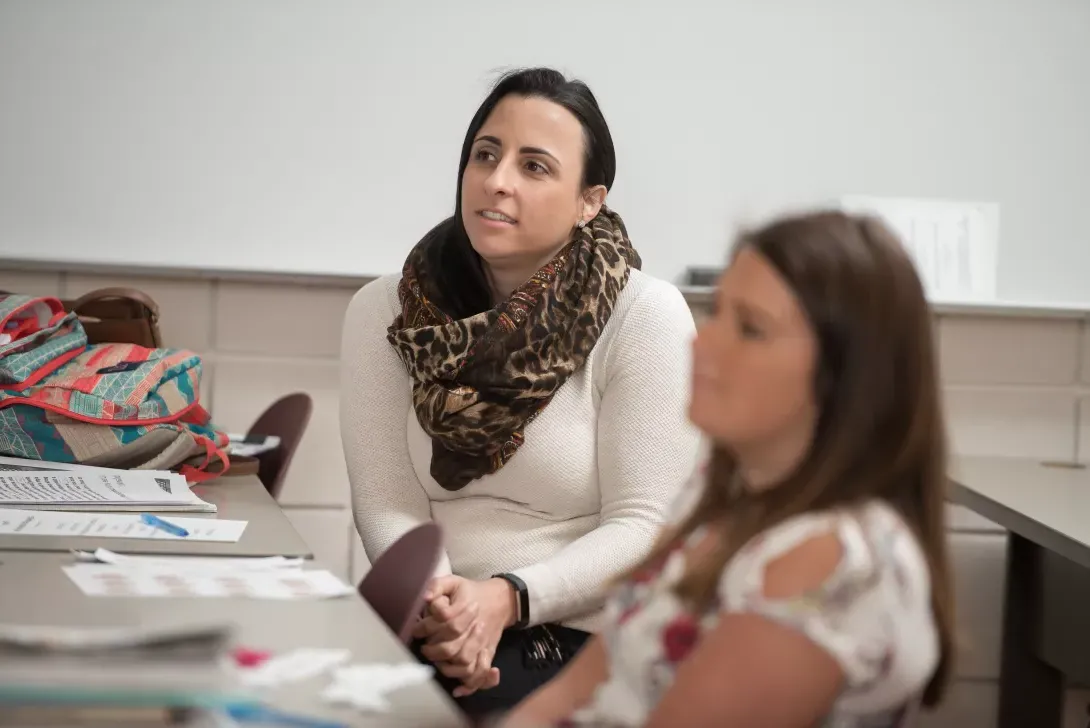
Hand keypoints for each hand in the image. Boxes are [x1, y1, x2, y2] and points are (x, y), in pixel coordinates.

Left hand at [414, 575, 514, 695]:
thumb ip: (437, 586)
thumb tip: (426, 598)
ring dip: (447, 668)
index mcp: (466, 608)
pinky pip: (481, 673)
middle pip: (452, 648)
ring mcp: (482, 644)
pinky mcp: (488, 654)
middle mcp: (475, 629)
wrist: (500, 600)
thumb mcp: (453, 581)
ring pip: (465, 665)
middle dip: (433, 651)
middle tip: (425, 648)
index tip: (417, 628)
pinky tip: (457, 690)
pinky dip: (471, 685)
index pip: (446, 620)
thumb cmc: (470, 592)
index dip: (426, 626)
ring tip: (438, 663)